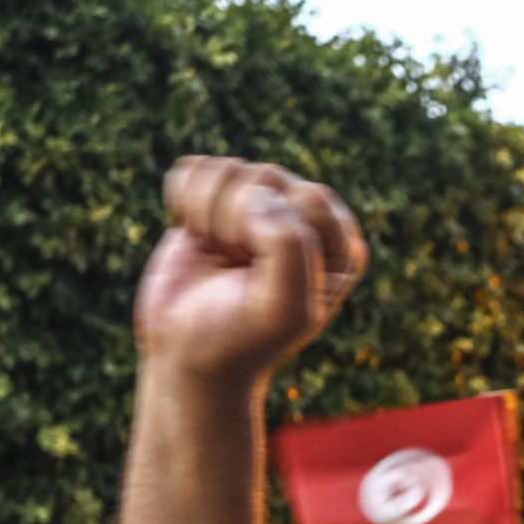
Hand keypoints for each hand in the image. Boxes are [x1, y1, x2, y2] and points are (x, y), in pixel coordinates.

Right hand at [134, 157, 366, 390]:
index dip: (272, 233)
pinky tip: (195, 237)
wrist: (188, 356)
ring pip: (229, 169)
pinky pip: (195, 168)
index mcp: (340, 245)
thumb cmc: (242, 338)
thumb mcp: (284, 309)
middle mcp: (304, 218)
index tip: (260, 276)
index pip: (311, 197)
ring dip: (208, 216)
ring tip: (218, 255)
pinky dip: (183, 202)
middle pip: (266, 177)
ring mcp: (259, 205)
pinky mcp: (215, 199)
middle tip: (235, 267)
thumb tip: (258, 192)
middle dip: (236, 224)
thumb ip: (289, 246)